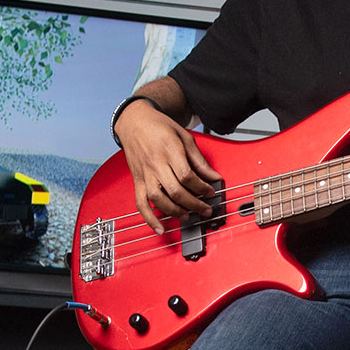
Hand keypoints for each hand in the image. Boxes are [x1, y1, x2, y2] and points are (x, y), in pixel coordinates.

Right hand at [116, 102, 224, 233]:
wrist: (135, 122)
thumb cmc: (159, 127)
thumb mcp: (184, 137)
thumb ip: (199, 160)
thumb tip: (214, 176)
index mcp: (169, 150)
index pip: (187, 175)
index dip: (201, 187)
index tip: (211, 192)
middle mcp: (156, 163)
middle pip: (175, 190)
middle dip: (194, 203)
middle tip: (205, 209)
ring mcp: (145, 173)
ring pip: (159, 199)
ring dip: (175, 211)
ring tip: (187, 216)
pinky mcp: (137, 181)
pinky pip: (141, 203)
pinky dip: (149, 218)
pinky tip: (160, 227)